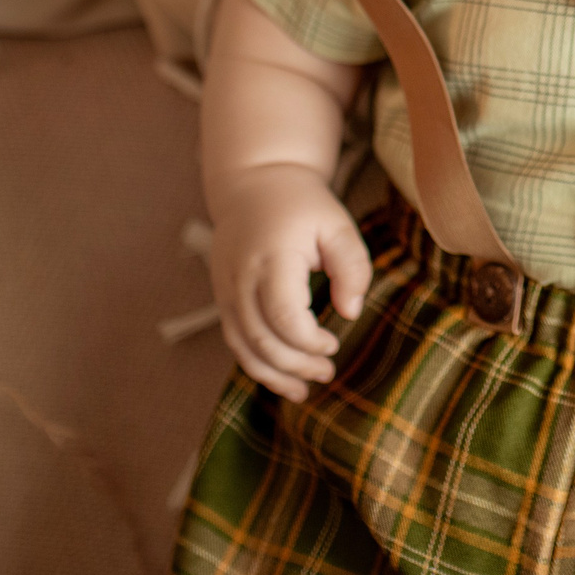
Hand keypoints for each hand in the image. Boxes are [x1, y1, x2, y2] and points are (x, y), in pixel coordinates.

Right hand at [207, 163, 373, 401]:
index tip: (334, 343)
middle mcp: (241, 278)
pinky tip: (282, 378)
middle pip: (262, 339)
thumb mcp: (337, 224)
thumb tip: (351, 312)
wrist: (254, 184)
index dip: (309, 341)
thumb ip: (352, 265)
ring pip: (243, 347)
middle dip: (296, 365)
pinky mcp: (222, 298)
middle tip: (328, 373)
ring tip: (304, 390)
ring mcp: (226, 290)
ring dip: (273, 374)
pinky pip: (235, 340)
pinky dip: (255, 364)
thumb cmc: (302, 205)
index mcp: (272, 258)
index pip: (284, 316)